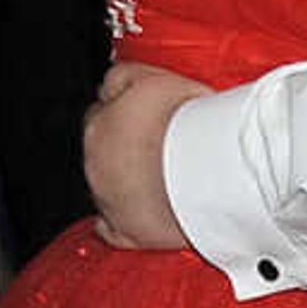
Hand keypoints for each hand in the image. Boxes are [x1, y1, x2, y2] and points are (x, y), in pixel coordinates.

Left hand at [83, 60, 213, 250]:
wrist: (209, 169)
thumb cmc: (189, 125)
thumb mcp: (152, 78)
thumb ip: (125, 77)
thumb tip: (112, 83)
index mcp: (100, 125)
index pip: (100, 114)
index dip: (124, 113)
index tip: (144, 118)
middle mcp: (97, 163)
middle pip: (103, 151)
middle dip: (124, 148)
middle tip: (157, 146)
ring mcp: (108, 199)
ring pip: (107, 187)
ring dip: (127, 180)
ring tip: (161, 176)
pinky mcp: (125, 230)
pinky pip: (111, 229)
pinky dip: (121, 221)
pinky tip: (138, 213)